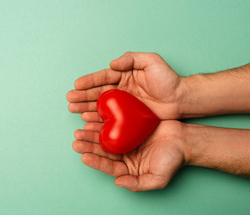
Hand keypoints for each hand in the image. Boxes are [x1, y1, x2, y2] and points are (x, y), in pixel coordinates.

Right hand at [67, 52, 184, 119]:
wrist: (180, 99)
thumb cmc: (168, 80)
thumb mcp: (152, 62)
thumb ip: (132, 58)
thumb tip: (112, 64)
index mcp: (124, 75)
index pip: (103, 77)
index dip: (90, 81)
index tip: (77, 85)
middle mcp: (121, 89)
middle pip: (98, 92)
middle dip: (83, 95)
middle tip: (69, 99)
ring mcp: (123, 104)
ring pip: (100, 105)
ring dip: (85, 107)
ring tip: (72, 109)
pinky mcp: (127, 117)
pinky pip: (109, 117)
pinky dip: (97, 118)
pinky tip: (86, 120)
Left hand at [72, 120, 185, 191]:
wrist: (184, 140)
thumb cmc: (173, 160)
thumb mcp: (158, 178)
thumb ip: (138, 184)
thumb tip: (118, 183)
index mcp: (127, 169)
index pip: (108, 166)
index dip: (96, 162)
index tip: (83, 156)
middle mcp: (124, 155)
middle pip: (103, 151)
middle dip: (89, 145)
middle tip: (76, 139)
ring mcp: (126, 140)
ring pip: (105, 137)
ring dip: (92, 133)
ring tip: (80, 129)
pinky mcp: (129, 127)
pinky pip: (114, 124)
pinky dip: (104, 121)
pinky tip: (93, 117)